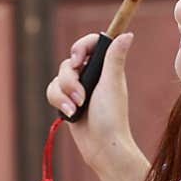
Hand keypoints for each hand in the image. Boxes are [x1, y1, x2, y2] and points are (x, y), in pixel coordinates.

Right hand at [46, 32, 135, 172]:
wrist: (102, 146)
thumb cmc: (111, 116)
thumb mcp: (112, 84)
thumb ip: (115, 58)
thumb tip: (127, 34)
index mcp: (105, 67)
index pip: (90, 45)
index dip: (80, 47)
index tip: (78, 60)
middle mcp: (92, 75)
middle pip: (68, 63)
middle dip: (70, 80)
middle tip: (81, 96)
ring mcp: (78, 89)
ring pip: (58, 78)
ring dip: (64, 94)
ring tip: (77, 108)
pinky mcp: (67, 102)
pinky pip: (53, 92)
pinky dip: (59, 102)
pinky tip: (70, 114)